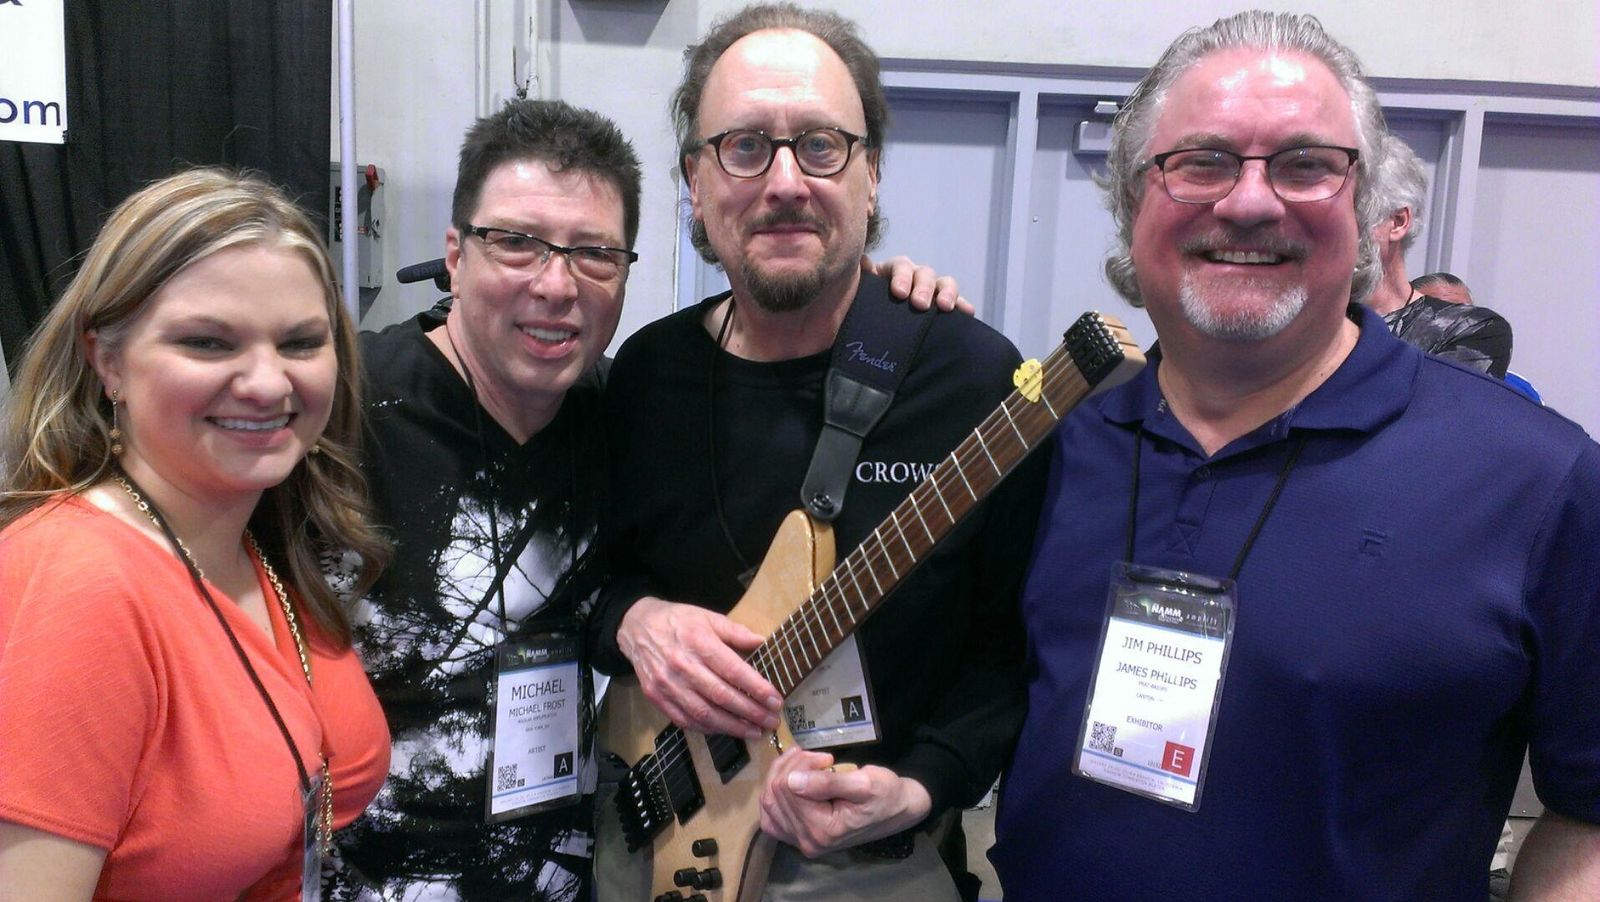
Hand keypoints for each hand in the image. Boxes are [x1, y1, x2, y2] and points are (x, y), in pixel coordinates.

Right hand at [615, 596, 781, 737]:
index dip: (756, 688)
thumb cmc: (678, 621)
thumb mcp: (708, 617)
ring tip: (754, 732)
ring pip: (704, 714)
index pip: (732, 670)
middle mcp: (682, 665)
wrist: (637, 628)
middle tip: (771, 721)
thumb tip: (762, 643)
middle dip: (750, 712)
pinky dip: (708, 729)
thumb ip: (735, 632)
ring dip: (732, 727)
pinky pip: (685, 720)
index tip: (775, 700)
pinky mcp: (657, 698)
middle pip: (721, 696)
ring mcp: (667, 684)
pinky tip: (726, 730)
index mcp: (698, 642)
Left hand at [758, 747, 933, 857]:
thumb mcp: (863, 783)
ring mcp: (801, 842)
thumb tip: (793, 780)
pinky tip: (790, 781)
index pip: (788, 789)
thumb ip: (827, 783)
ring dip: (781, 776)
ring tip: (804, 764)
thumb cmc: (886, 794)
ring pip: (768, 804)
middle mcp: (807, 842)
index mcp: (823, 830)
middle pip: (774, 795)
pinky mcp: (800, 836)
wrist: (898, 809)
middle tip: (817, 758)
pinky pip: (772, 817)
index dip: (801, 764)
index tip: (826, 757)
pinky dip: (775, 796)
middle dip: (790, 767)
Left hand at [864, 254, 973, 313]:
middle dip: (923, 288)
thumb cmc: (864, 312)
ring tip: (946, 307)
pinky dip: (962, 306)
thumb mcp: (859, 295)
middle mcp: (914, 278)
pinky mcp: (943, 306)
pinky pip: (957, 303)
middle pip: (924, 274)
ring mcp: (931, 291)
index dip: (901, 277)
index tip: (899, 294)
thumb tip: (862, 261)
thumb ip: (860, 280)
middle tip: (920, 305)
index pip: (900, 266)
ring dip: (947, 293)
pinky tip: (968, 312)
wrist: (873, 335)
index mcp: (892, 272)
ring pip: (944, 284)